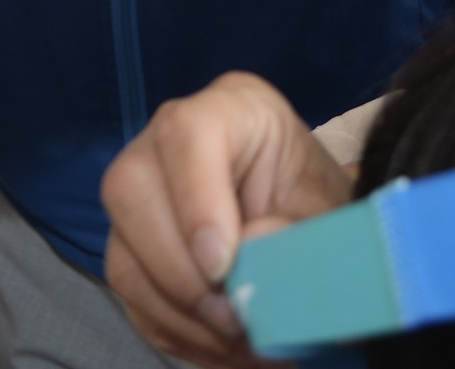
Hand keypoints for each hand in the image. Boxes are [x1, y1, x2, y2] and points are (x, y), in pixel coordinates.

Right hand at [101, 71, 354, 366]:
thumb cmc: (329, 216)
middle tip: (234, 319)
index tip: (223, 266)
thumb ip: (298, 234)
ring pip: (122, 252)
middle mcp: (170, 143)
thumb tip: (250, 253)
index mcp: (233, 110)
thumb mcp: (332, 221)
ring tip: (240, 344)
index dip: (197, 202)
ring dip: (179, 314)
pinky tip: (222, 347)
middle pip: (131, 190)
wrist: (321, 243)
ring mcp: (146, 194)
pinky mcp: (134, 245)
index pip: (188, 134)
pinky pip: (129, 294)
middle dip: (180, 272)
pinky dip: (175, 331)